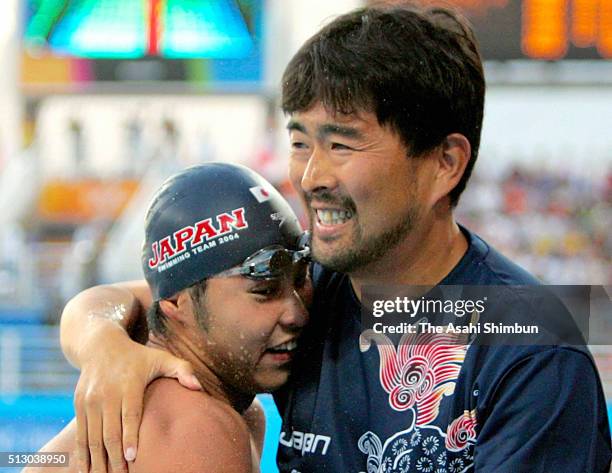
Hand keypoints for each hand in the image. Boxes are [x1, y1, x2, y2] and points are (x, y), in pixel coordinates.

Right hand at [73, 338, 201, 472]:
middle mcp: (107, 392)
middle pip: (109, 431)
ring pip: (91, 437)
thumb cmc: (139, 357)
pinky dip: (81, 455)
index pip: (129, 414)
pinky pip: (79, 435)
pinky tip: (85, 471)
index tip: (133, 457)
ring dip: (96, 461)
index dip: (130, 436)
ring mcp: (90, 400)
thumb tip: (198, 387)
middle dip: (114, 458)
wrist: (101, 345)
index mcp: (129, 383)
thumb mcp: (162, 358)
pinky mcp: (78, 405)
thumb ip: (182, 370)